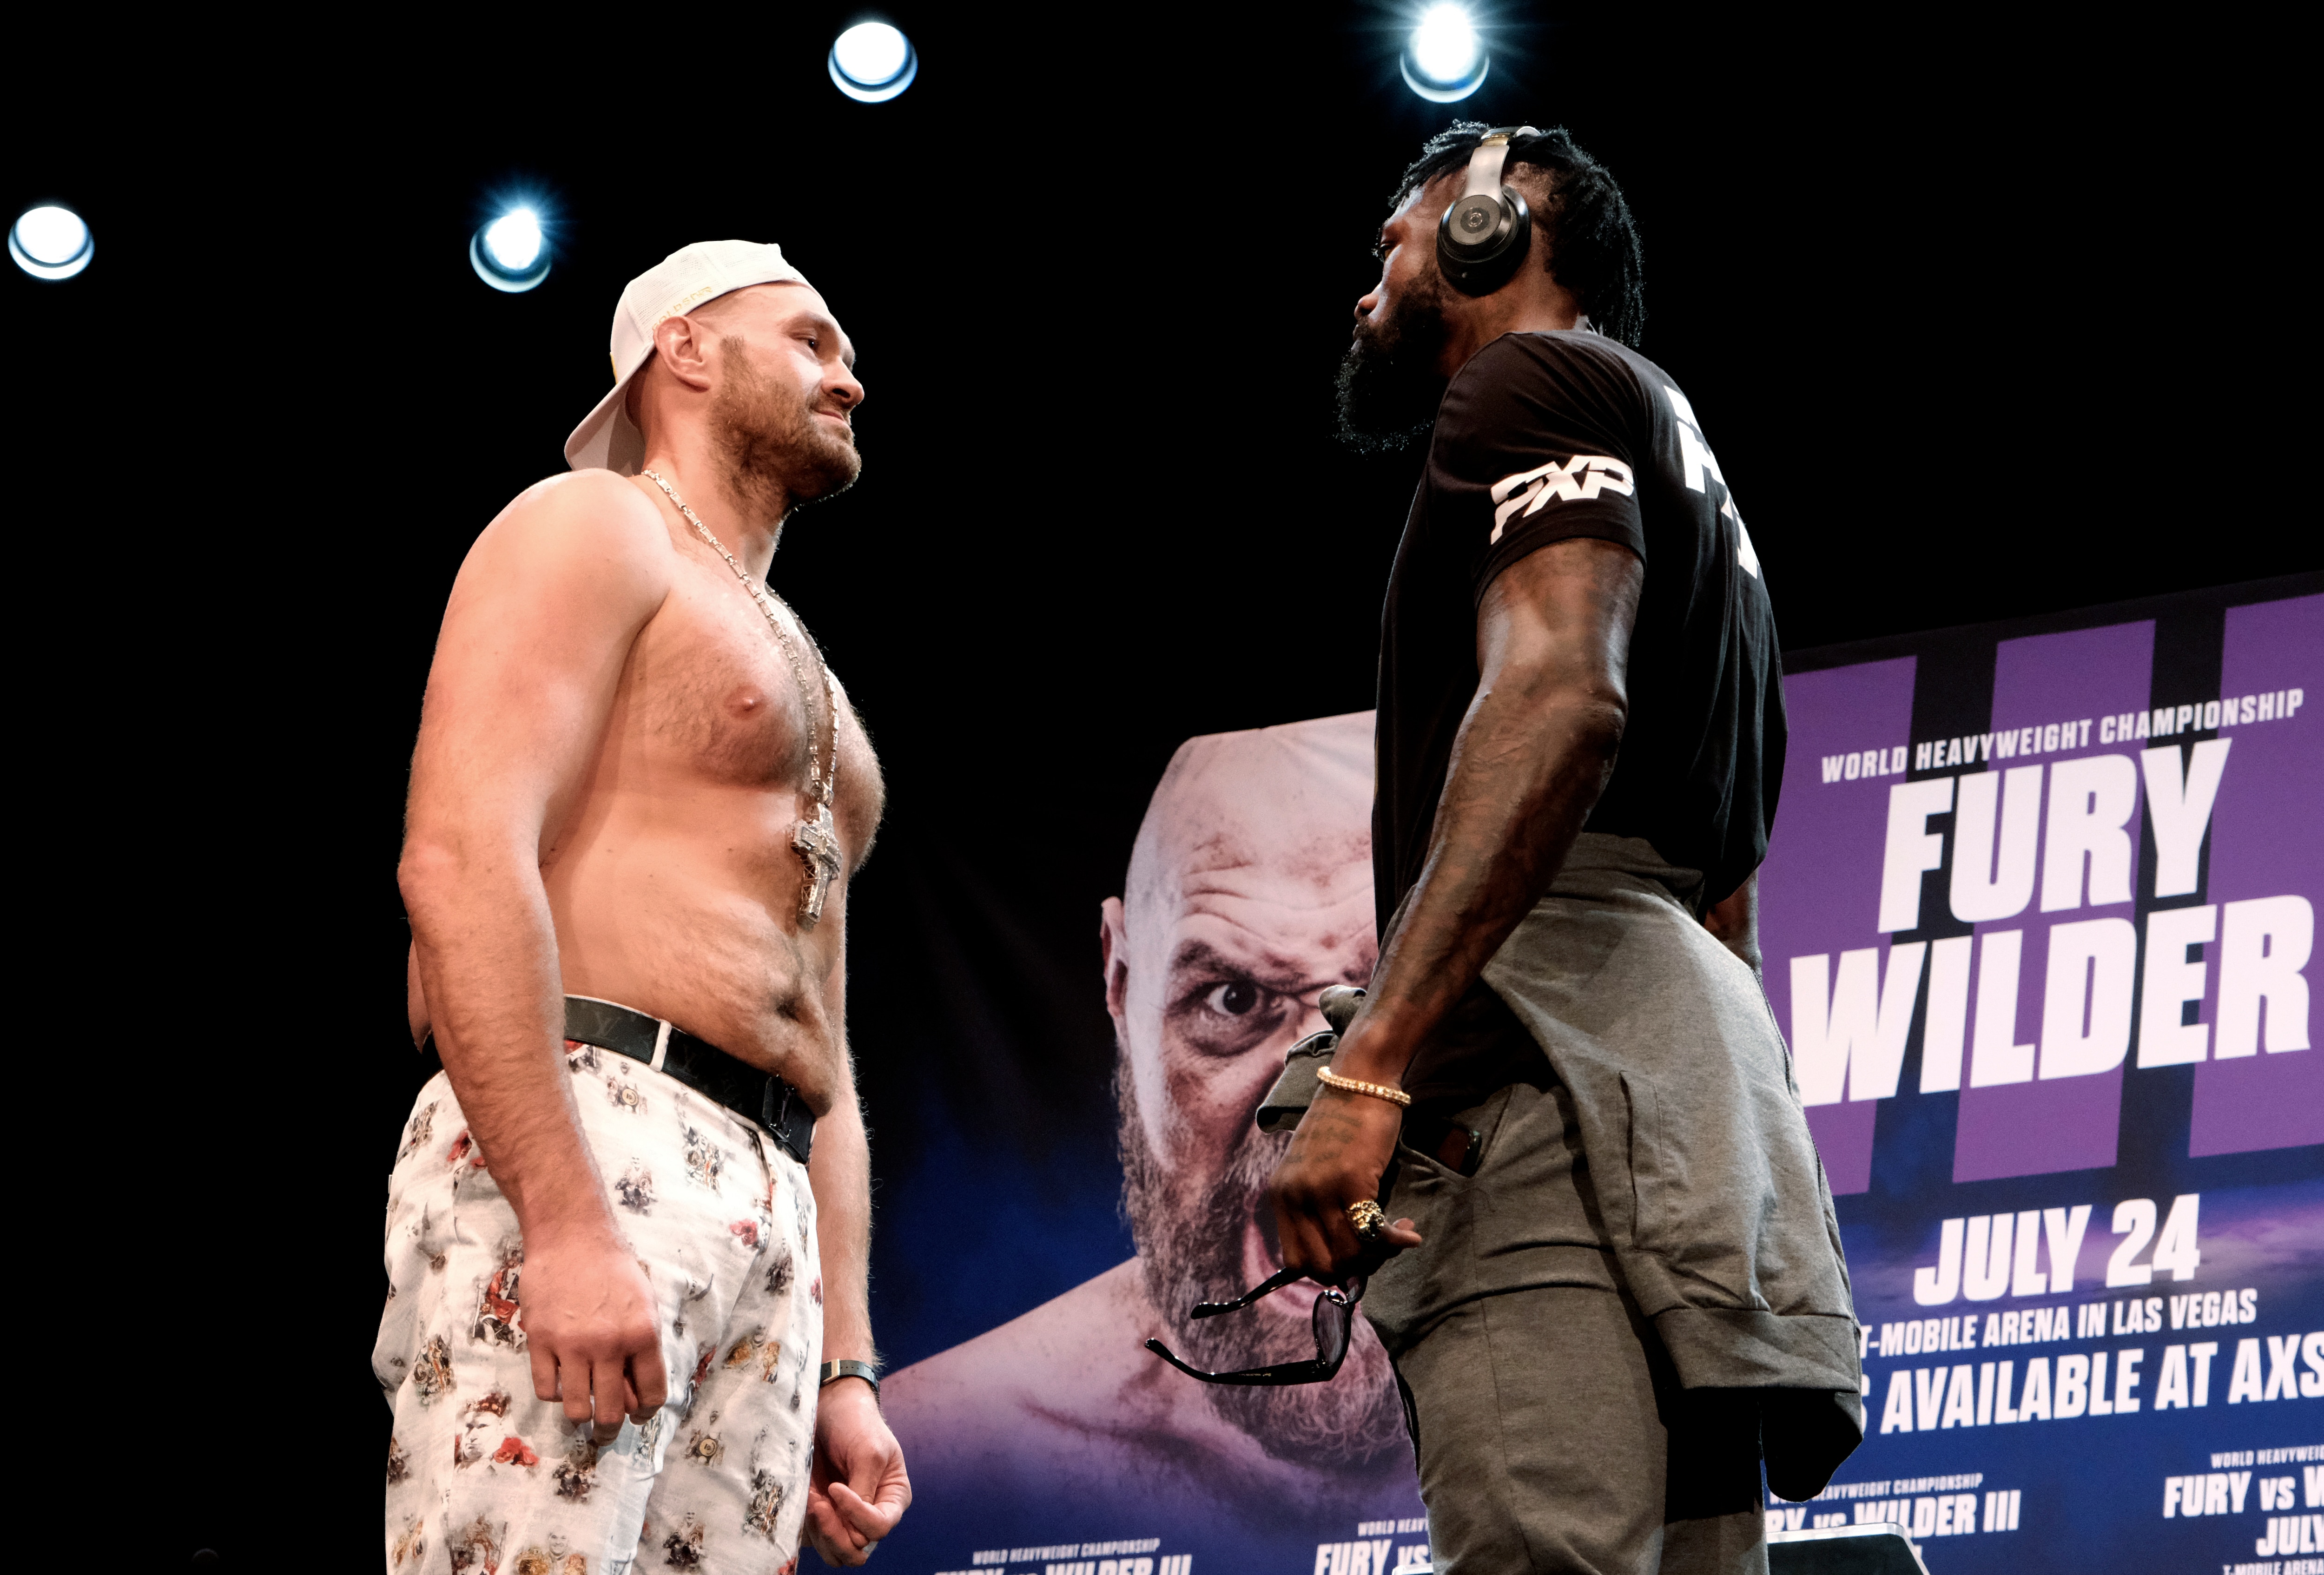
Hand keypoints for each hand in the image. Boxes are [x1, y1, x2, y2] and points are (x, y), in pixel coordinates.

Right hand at [520, 1229, 667, 1444]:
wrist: (573, 1236)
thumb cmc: (614, 1269)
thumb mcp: (644, 1304)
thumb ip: (643, 1348)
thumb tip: (635, 1392)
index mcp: (643, 1334)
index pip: (651, 1395)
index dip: (645, 1412)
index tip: (638, 1415)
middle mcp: (609, 1344)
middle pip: (611, 1412)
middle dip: (610, 1430)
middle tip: (605, 1432)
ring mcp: (572, 1344)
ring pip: (576, 1409)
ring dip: (581, 1418)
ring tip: (582, 1413)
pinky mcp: (540, 1340)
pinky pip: (546, 1390)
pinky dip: (554, 1394)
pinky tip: (560, 1383)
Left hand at [806, 1377, 910, 1564]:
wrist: (830, 1407)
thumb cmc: (857, 1423)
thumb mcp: (868, 1452)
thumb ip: (865, 1490)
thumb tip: (855, 1530)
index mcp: (892, 1499)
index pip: (879, 1527)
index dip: (857, 1516)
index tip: (835, 1488)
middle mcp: (870, 1514)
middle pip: (857, 1550)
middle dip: (836, 1534)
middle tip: (819, 1506)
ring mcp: (845, 1517)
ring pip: (834, 1552)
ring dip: (819, 1532)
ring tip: (811, 1501)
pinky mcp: (823, 1515)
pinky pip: (814, 1539)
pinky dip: (807, 1527)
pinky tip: (804, 1499)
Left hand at [1267, 1085, 1423, 1281]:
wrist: (1360, 1081)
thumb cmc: (1343, 1124)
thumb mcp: (1313, 1168)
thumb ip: (1317, 1208)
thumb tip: (1343, 1255)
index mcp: (1280, 1194)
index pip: (1295, 1262)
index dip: (1327, 1269)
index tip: (1353, 1257)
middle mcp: (1294, 1195)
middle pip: (1323, 1266)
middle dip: (1355, 1268)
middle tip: (1378, 1250)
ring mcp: (1320, 1189)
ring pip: (1350, 1253)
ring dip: (1379, 1254)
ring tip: (1396, 1234)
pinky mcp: (1351, 1180)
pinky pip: (1372, 1232)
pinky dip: (1394, 1240)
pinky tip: (1407, 1230)